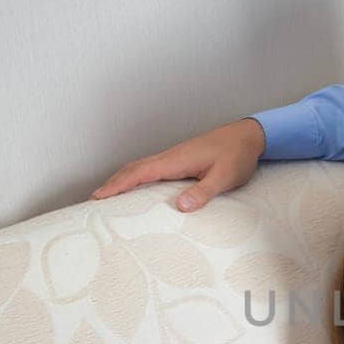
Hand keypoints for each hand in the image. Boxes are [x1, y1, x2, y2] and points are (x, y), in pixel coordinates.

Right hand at [91, 117, 266, 210]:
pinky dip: (136, 179)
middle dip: (112, 184)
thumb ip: (204, 191)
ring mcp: (174, 158)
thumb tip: (180, 207)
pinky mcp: (180, 161)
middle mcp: (171, 157)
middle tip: (93, 202)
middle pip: (133, 169)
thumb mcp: (225, 176)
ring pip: (140, 169)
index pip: (139, 173)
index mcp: (176, 160)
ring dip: (122, 181)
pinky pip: (151, 170)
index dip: (118, 185)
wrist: (249, 136)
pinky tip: (135, 190)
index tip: (98, 197)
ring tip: (107, 198)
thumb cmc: (238, 155)